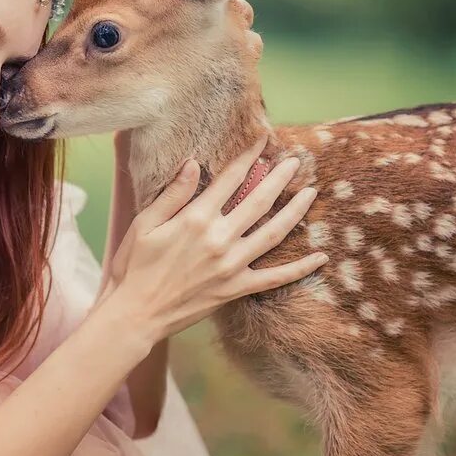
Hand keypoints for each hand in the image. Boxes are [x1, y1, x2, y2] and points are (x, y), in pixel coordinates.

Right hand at [97, 135, 327, 342]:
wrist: (136, 313)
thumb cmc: (133, 266)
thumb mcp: (145, 223)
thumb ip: (173, 194)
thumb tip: (193, 164)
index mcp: (196, 218)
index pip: (230, 179)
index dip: (248, 158)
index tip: (262, 142)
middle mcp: (219, 239)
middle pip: (259, 201)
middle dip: (279, 178)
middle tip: (296, 161)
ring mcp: (231, 265)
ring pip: (274, 233)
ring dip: (295, 211)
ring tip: (311, 193)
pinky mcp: (236, 288)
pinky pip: (276, 278)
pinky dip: (300, 268)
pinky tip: (321, 257)